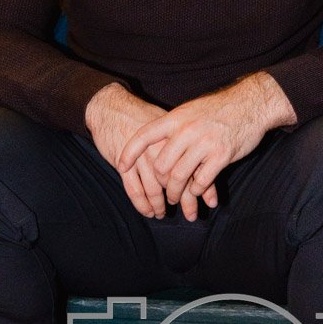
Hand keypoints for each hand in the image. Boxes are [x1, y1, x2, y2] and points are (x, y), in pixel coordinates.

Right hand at [85, 83, 218, 220]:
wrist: (112, 108)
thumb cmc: (142, 117)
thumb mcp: (168, 125)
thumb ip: (186, 145)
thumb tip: (206, 167)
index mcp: (174, 139)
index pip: (192, 167)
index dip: (202, 187)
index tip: (209, 203)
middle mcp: (159, 149)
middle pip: (176, 182)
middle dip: (185, 201)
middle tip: (191, 215)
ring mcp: (141, 157)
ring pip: (155, 189)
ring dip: (161, 205)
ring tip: (164, 213)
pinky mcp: (123, 164)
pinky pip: (134, 190)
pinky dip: (142, 204)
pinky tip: (148, 211)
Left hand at [116, 73, 296, 209]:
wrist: (251, 103)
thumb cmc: (219, 108)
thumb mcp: (191, 110)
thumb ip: (174, 127)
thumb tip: (156, 145)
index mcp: (176, 118)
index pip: (144, 135)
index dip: (129, 152)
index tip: (120, 166)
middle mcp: (187, 130)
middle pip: (161, 165)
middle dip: (161, 184)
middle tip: (164, 191)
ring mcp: (204, 143)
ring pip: (179, 177)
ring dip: (177, 193)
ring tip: (178, 198)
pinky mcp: (221, 155)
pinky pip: (201, 181)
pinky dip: (197, 190)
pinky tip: (199, 191)